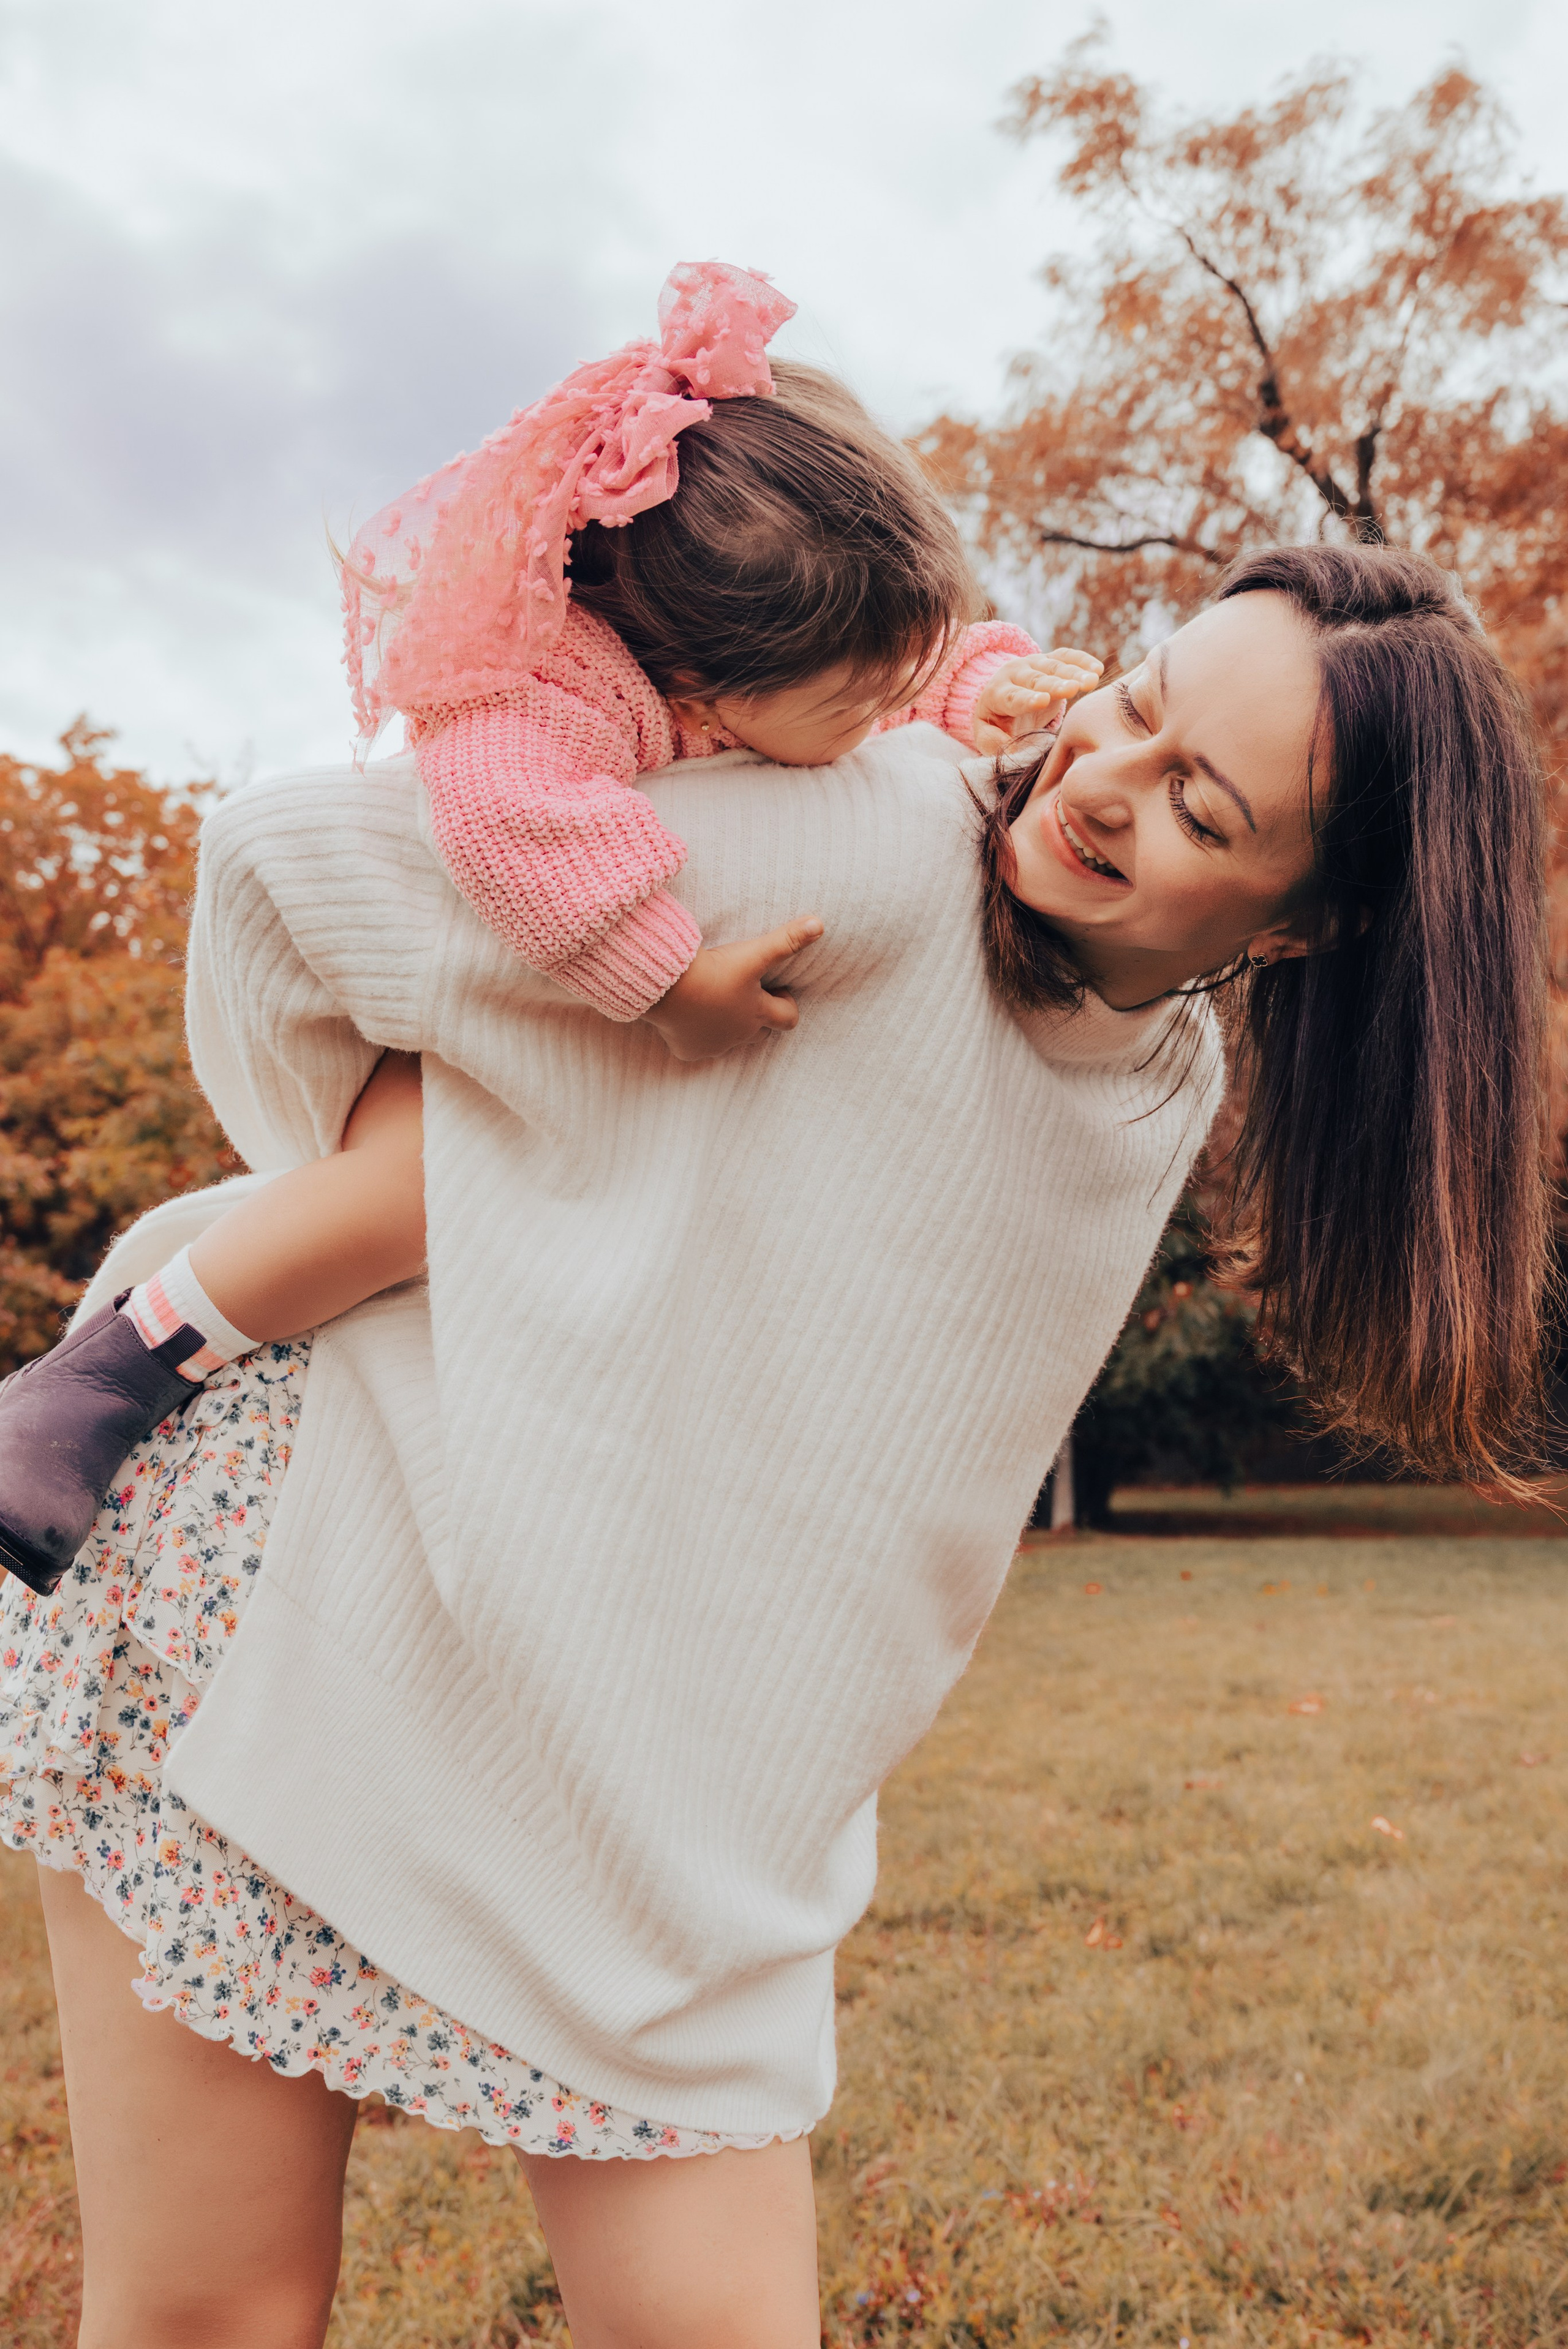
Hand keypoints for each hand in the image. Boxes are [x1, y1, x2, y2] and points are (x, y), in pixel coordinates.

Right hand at [643, 915, 824, 1062]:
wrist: (668, 986)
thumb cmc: (713, 970)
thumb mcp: (753, 954)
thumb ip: (786, 941)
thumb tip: (820, 924)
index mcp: (758, 1013)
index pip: (788, 1018)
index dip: (786, 1004)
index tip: (776, 990)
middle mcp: (739, 1035)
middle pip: (760, 1033)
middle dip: (757, 1016)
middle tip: (743, 993)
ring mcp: (714, 1046)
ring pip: (728, 1041)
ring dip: (726, 1025)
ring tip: (713, 1000)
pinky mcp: (689, 1050)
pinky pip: (697, 1047)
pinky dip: (696, 1035)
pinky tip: (688, 1016)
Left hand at [972, 649, 1103, 757]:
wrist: (1002, 697)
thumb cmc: (998, 723)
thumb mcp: (987, 735)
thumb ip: (994, 743)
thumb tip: (1014, 751)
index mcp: (997, 694)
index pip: (1013, 697)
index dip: (1028, 699)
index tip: (1043, 701)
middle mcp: (1015, 674)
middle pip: (1037, 679)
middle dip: (1055, 684)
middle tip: (1072, 689)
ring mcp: (1034, 664)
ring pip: (1055, 666)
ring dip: (1075, 673)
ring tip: (1092, 681)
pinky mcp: (1051, 660)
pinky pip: (1067, 656)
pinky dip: (1082, 661)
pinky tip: (1097, 669)